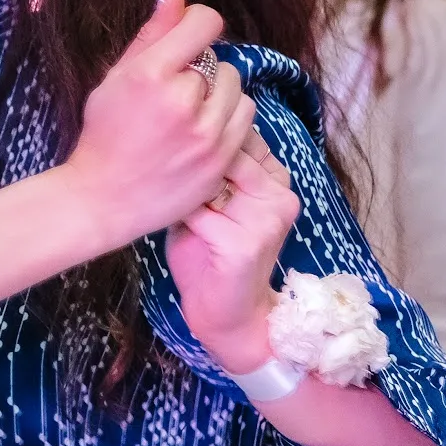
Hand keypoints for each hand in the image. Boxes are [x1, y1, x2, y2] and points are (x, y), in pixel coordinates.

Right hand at [60, 0, 256, 249]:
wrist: (102, 199)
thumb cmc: (104, 134)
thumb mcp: (116, 77)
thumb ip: (153, 32)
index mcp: (150, 74)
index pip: (205, 23)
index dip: (197, 26)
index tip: (186, 41)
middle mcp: (182, 102)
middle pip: (219, 60)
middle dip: (200, 71)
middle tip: (172, 95)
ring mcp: (206, 135)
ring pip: (235, 88)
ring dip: (217, 95)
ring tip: (188, 114)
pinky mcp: (221, 161)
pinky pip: (245, 119)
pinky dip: (227, 120)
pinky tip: (200, 132)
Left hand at [167, 129, 300, 371]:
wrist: (227, 313)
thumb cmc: (211, 255)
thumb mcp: (212, 204)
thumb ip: (208, 170)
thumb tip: (178, 132)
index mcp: (276, 180)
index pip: (242, 136)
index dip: (204, 140)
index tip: (178, 149)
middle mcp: (279, 195)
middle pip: (227, 153)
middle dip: (190, 162)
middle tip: (166, 178)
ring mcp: (267, 219)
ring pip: (212, 178)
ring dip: (184, 190)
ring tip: (171, 204)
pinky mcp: (246, 243)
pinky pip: (199, 213)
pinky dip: (180, 217)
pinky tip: (178, 228)